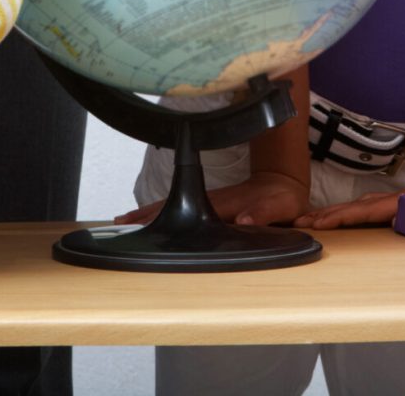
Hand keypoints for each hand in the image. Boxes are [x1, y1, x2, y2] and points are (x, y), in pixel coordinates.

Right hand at [115, 172, 310, 227]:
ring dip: (151, 211)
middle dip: (146, 212)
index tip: (141, 220)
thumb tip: (244, 220)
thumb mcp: (279, 207)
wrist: (284, 182)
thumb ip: (263, 213)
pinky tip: (154, 217)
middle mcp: (212, 199)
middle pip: (173, 204)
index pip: (187, 208)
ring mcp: (210, 199)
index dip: (164, 212)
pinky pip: (183, 205)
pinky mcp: (213, 202)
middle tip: (120, 222)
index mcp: (224, 203)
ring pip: (175, 203)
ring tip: (127, 219)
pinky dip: (164, 209)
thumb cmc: (282, 198)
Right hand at [295, 191, 400, 229]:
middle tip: (298, 221)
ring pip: (353, 205)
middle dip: (323, 213)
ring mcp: (388, 200)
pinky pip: (361, 207)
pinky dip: (345, 210)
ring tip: (310, 219)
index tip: (317, 224)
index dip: (337, 218)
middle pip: (349, 206)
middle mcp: (387, 200)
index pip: (359, 212)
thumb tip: (393, 218)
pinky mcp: (391, 203)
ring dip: (331, 211)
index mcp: (395, 204)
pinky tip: (337, 215)